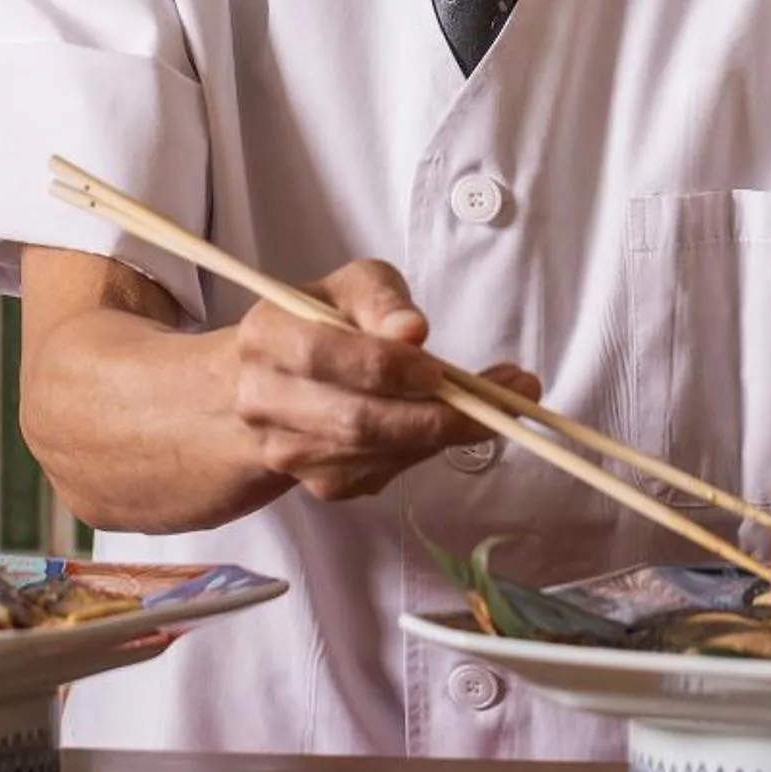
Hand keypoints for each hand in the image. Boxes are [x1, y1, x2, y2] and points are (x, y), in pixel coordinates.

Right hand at [229, 260, 540, 501]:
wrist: (274, 382)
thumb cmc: (323, 322)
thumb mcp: (351, 288)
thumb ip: (380, 298)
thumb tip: (412, 331)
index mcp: (265, 337)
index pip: (325, 356)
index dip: (388, 367)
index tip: (442, 368)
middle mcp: (262, 400)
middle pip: (358, 420)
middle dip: (440, 415)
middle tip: (507, 397)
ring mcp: (288, 451)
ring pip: (378, 455)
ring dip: (446, 435)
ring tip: (498, 407)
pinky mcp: (319, 483)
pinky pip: (383, 475)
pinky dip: (425, 451)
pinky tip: (448, 425)